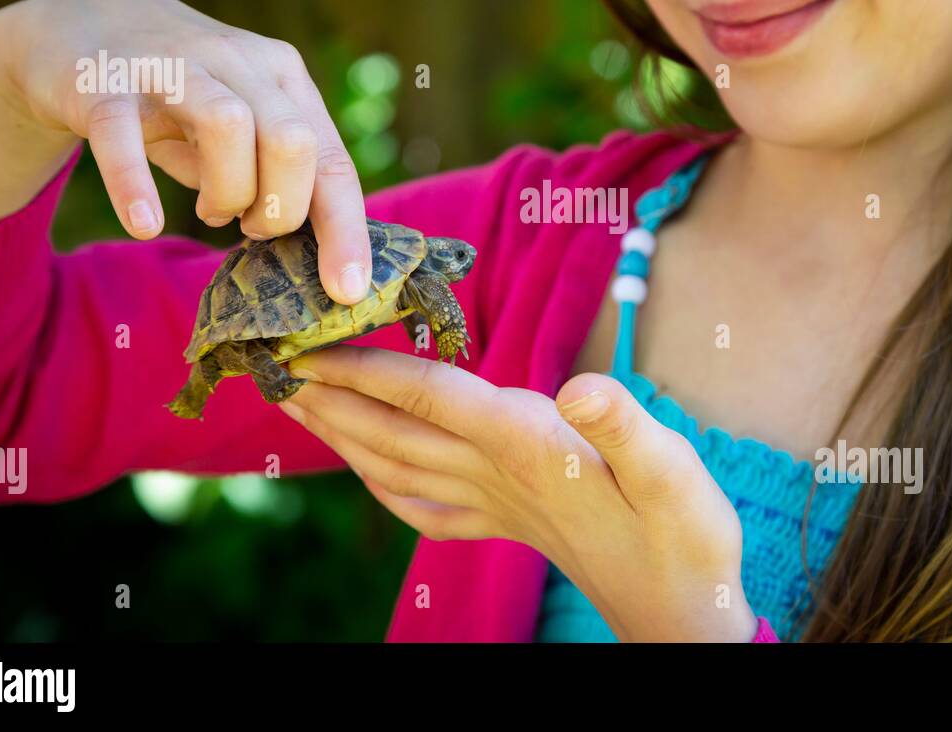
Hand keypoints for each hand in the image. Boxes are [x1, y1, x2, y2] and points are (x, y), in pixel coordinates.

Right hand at [0, 0, 370, 303]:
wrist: (82, 25)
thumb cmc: (180, 98)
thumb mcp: (240, 126)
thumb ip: (273, 175)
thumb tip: (303, 246)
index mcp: (283, 77)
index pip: (332, 160)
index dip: (345, 231)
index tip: (346, 292)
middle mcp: (236, 62)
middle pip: (292, 142)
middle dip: (282, 208)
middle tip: (250, 228)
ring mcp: (170, 66)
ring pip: (227, 125)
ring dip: (228, 191)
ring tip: (212, 213)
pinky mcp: (103, 82)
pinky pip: (122, 135)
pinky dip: (136, 184)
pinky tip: (146, 223)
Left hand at [279, 346, 758, 641]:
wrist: (683, 610)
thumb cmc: (684, 537)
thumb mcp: (673, 473)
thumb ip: (625, 428)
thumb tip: (582, 389)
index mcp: (527, 447)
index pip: (426, 397)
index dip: (363, 367)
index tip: (305, 342)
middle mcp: (495, 475)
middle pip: (391, 430)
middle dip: (327, 396)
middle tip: (267, 362)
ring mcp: (494, 505)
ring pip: (394, 466)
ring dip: (339, 432)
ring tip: (295, 402)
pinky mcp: (506, 523)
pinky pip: (423, 505)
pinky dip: (381, 483)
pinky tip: (366, 472)